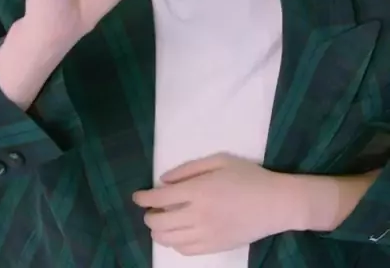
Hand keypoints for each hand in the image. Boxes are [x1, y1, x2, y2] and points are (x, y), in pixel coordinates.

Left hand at [133, 153, 299, 255]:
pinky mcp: (214, 248)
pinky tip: (177, 234)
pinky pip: (185, 251)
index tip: (136, 196)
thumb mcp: (220, 161)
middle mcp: (198, 215)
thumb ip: (189, 169)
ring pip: (169, 239)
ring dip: (158, 232)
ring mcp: (206, 235)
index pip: (160, 198)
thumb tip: (164, 180)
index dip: (143, 198)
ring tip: (160, 222)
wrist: (276, 204)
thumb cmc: (248, 176)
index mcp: (199, 190)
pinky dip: (174, 244)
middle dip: (149, 216)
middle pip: (160, 222)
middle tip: (150, 209)